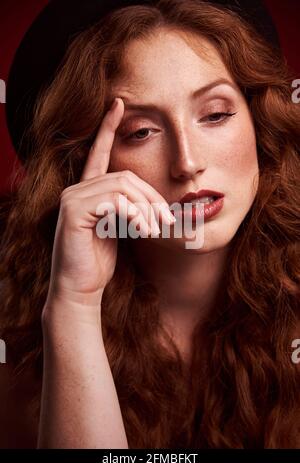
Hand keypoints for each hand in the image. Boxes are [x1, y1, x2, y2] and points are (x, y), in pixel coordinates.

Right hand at [44, 97, 175, 308]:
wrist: (81, 288)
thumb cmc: (100, 260)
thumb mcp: (121, 230)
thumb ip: (133, 211)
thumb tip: (159, 206)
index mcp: (89, 190)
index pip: (99, 152)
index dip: (108, 127)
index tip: (118, 103)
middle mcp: (78, 188)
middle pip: (126, 176)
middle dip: (152, 198)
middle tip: (169, 221)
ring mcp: (73, 197)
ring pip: (123, 186)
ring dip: (147, 209)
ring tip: (156, 231)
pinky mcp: (73, 210)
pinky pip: (114, 201)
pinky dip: (135, 215)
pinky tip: (143, 231)